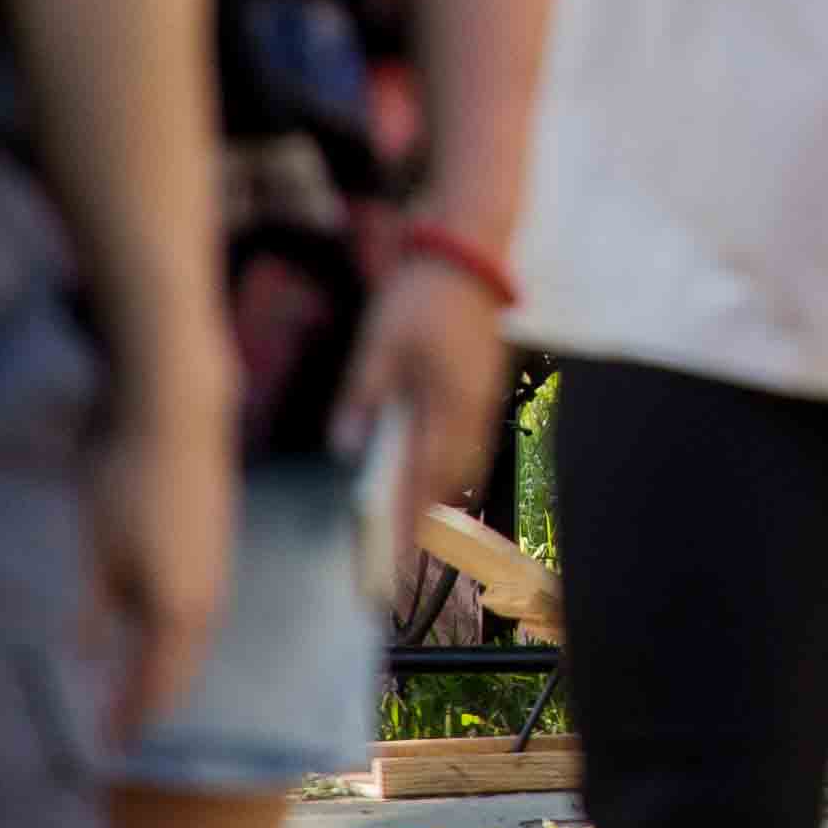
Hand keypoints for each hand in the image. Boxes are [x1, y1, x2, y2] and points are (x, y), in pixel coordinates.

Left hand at [90, 370, 234, 737]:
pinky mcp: (217, 548)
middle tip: (124, 729)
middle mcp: (207, 598)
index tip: (108, 746)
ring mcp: (218, 571)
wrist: (178, 420)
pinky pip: (202, 613)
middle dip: (153, 700)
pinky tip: (161, 635)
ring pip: (195, 640)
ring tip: (142, 692)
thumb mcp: (97, 554)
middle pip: (182, 666)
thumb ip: (97, 611)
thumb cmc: (127, 486)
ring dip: (170, 669)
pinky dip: (180, 639)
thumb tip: (89, 656)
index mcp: (177, 608)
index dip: (131, 715)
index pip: (154, 681)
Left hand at [335, 253, 511, 573]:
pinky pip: (469, 447)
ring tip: (419, 542)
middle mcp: (470, 412)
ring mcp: (481, 402)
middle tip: (405, 572)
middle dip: (427, 532)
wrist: (469, 255)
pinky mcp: (481, 390)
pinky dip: (451, 476)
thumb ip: (363, 398)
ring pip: (463, 469)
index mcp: (446, 406)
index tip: (394, 571)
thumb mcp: (378, 344)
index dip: (406, 530)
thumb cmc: (419, 298)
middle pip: (449, 487)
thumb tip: (346, 450)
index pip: (423, 482)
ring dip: (441, 506)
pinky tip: (435, 486)